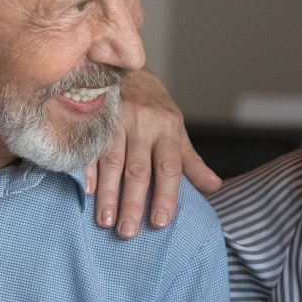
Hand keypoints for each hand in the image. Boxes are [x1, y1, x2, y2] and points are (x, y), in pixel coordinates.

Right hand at [87, 68, 221, 237]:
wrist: (123, 68)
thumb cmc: (153, 106)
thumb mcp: (176, 129)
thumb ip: (190, 161)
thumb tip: (214, 187)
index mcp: (167, 129)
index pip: (168, 167)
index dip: (165, 195)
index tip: (160, 222)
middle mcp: (142, 125)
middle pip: (138, 169)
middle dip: (133, 203)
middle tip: (129, 232)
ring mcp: (116, 120)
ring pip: (112, 162)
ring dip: (108, 194)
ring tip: (106, 221)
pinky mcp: (93, 118)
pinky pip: (89, 147)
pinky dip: (87, 170)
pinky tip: (87, 192)